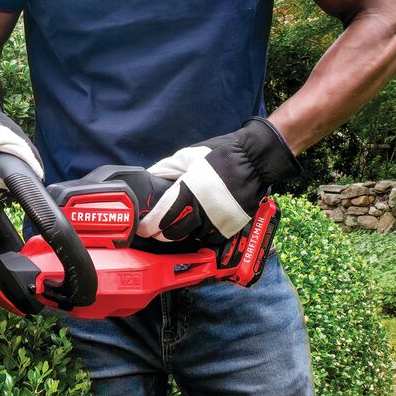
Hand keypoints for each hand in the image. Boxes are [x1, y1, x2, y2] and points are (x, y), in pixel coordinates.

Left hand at [137, 117, 299, 240]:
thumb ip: (166, 168)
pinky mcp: (228, 228)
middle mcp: (199, 210)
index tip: (142, 228)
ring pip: (189, 238)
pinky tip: (195, 228)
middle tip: (156, 230)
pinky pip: (207, 239)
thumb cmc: (219, 156)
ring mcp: (215, 222)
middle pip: (172, 234)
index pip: (160, 218)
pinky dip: (198, 235)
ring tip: (174, 228)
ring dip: (179, 235)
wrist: (254, 162)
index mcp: (186, 191)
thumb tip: (148, 177)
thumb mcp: (188, 156)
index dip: (148, 226)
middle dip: (160, 233)